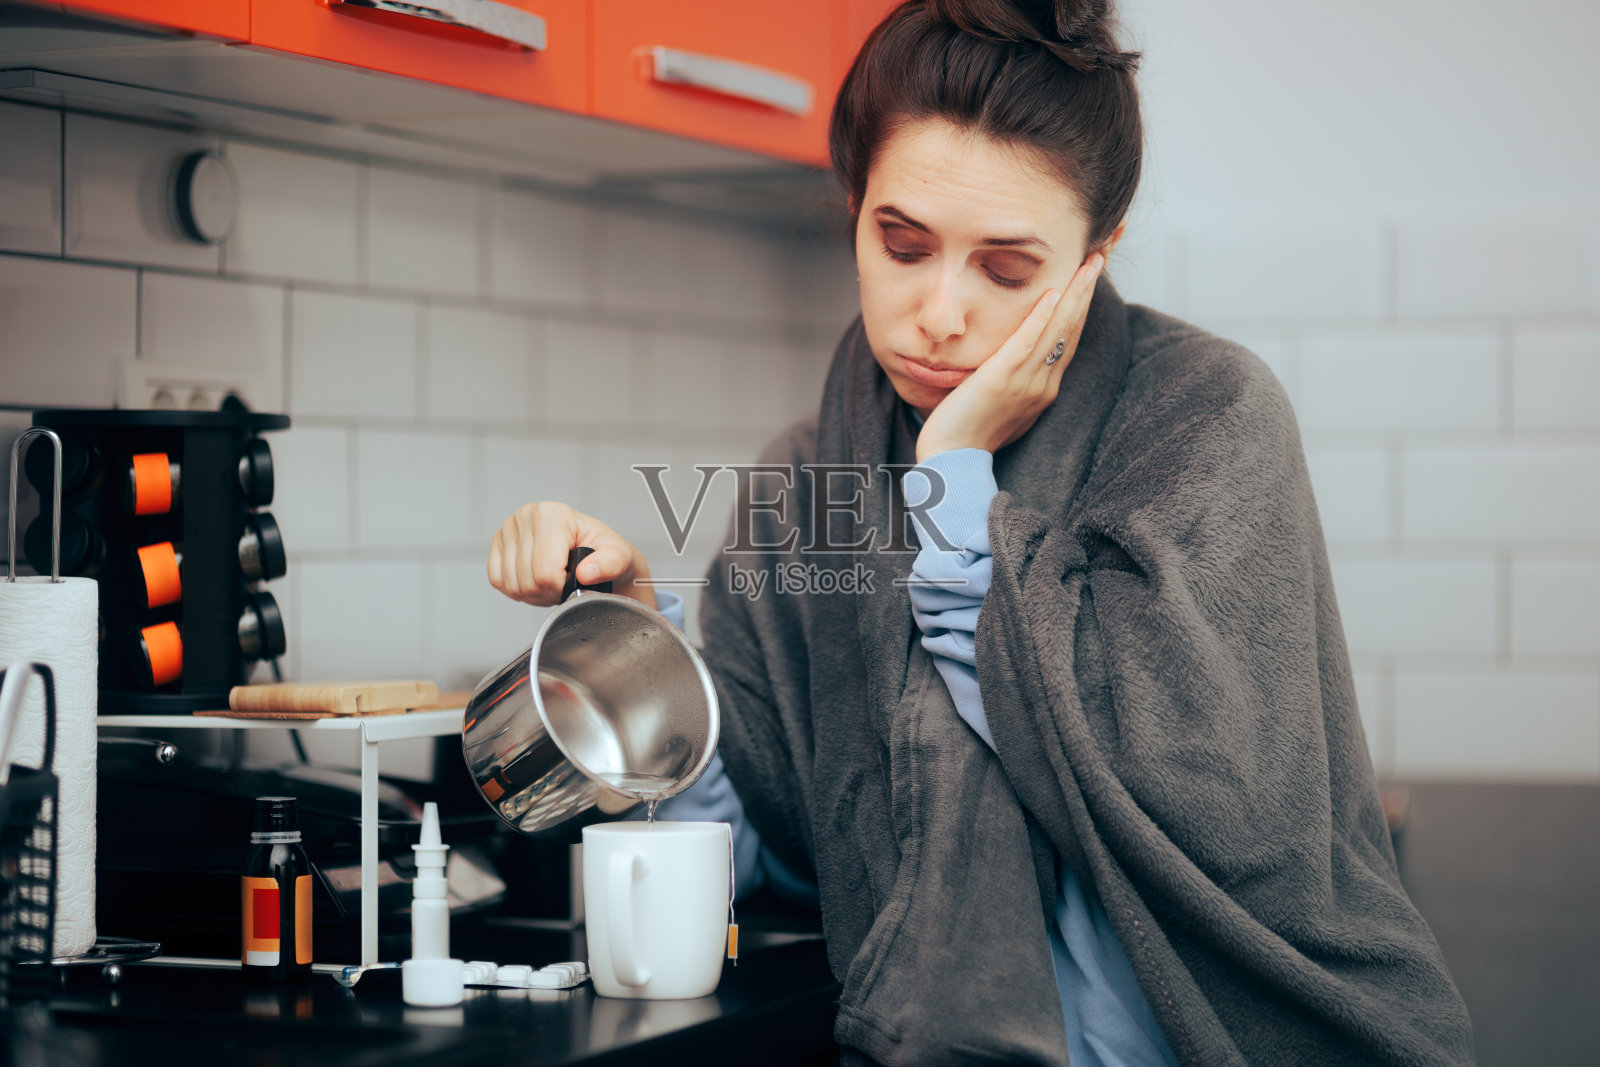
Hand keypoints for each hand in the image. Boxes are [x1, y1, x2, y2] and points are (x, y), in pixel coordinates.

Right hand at [487, 501, 656, 609]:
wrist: (591, 552)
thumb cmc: (604, 553)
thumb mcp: (619, 557)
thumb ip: (610, 564)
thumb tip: (587, 572)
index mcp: (553, 514)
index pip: (545, 572)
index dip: (561, 588)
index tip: (574, 582)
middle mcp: (526, 515)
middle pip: (527, 581)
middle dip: (548, 592)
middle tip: (565, 584)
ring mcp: (508, 529)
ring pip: (512, 584)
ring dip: (534, 594)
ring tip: (553, 582)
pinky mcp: (497, 544)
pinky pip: (497, 580)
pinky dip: (517, 589)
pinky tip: (536, 580)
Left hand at [914, 253, 1105, 462]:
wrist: (952, 462)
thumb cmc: (970, 432)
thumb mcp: (1001, 402)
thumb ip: (1013, 377)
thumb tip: (1015, 355)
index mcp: (1044, 387)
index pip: (1069, 338)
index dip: (1082, 305)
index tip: (1090, 275)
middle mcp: (1043, 383)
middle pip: (1071, 328)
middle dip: (1087, 290)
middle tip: (1101, 255)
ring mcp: (1025, 382)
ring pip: (1058, 331)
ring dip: (1075, 294)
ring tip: (1089, 263)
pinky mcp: (1001, 381)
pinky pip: (1026, 344)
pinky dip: (1041, 318)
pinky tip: (1053, 293)